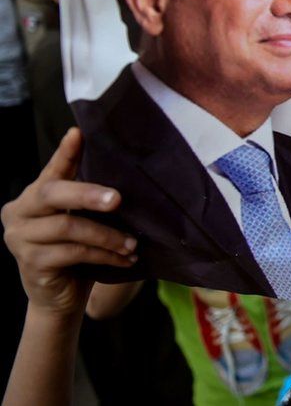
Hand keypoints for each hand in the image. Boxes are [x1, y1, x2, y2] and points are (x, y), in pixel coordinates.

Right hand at [1, 128, 134, 318]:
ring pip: (69, 227)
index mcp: (32, 196)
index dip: (65, 153)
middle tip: (117, 199)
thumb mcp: (81, 221)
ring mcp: (19, 238)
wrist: (59, 296)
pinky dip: (104, 255)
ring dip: (107, 235)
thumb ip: (88, 201)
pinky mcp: (31, 262)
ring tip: (132, 243)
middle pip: (53, 194)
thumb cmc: (75, 251)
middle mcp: (18, 213)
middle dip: (88, 195)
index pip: (51, 171)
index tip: (78, 134)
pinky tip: (125, 259)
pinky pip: (74, 253)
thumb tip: (124, 180)